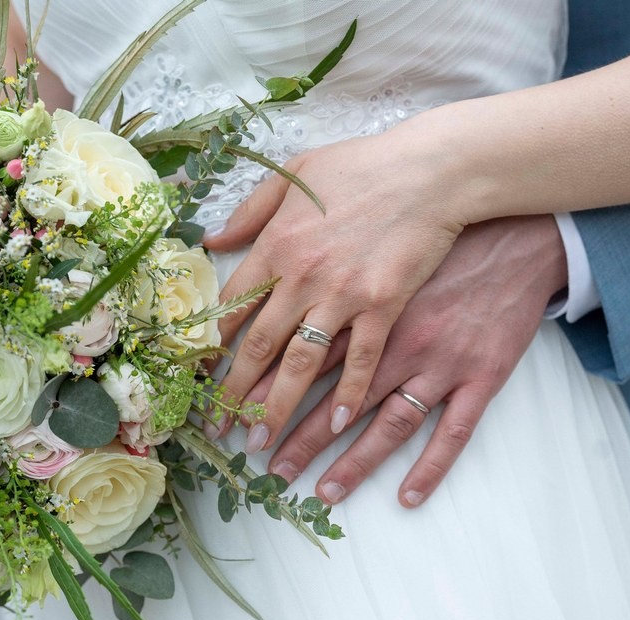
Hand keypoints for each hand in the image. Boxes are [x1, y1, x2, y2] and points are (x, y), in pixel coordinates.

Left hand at [204, 130, 467, 455]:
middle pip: (258, 345)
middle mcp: (301, 276)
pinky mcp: (384, 306)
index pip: (231, 307)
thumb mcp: (296, 172)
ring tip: (261, 444)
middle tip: (219, 427)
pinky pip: (360, 361)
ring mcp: (343, 295)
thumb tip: (212, 239)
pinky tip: (337, 424)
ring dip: (277, 408)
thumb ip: (252, 210)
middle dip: (234, 393)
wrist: (429, 168)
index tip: (200, 377)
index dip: (212, 347)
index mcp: (276, 245)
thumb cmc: (362, 165)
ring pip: (300, 363)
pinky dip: (348, 395)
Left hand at [248, 215, 567, 506]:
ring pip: (389, 422)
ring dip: (355, 461)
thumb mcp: (370, 227)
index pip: (304, 355)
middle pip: (337, 397)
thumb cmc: (436, 231)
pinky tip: (409, 497)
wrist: (516, 233)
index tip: (235, 415)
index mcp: (366, 305)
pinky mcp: (482, 376)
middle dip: (297, 434)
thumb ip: (311, 247)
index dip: (266, 387)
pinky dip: (432, 467)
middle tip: (264, 464)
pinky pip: (455, 431)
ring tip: (323, 491)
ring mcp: (441, 362)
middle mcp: (398, 340)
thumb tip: (227, 245)